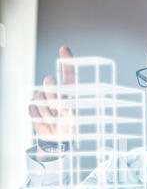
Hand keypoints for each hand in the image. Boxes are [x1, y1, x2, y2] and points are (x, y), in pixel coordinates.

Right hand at [29, 46, 74, 160]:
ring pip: (40, 97)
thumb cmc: (68, 128)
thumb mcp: (72, 123)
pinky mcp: (34, 105)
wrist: (55, 139)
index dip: (67, 60)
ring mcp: (43, 97)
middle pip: (50, 82)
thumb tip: (64, 107)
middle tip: (57, 107)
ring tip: (53, 121)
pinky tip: (44, 122)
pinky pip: (33, 107)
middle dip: (51, 93)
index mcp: (69, 93)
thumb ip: (70, 114)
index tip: (64, 48)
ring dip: (46, 112)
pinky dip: (38, 117)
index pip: (68, 74)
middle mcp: (56, 92)